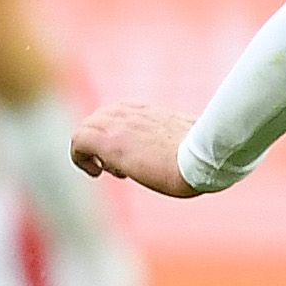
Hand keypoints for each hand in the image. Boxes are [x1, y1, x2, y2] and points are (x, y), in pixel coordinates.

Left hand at [72, 103, 204, 197]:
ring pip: (86, 128)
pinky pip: (78, 141)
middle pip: (99, 119)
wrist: (204, 160)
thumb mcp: (196, 144)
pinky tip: (95, 173)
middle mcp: (132, 112)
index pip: (120, 112)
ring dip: (91, 151)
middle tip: (117, 169)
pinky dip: (80, 158)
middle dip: (102, 143)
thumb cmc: (207, 157)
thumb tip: (205, 154)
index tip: (130, 158)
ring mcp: (119, 124)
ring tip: (106, 171)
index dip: (118, 134)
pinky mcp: (108, 141)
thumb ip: (187, 142)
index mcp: (152, 112)